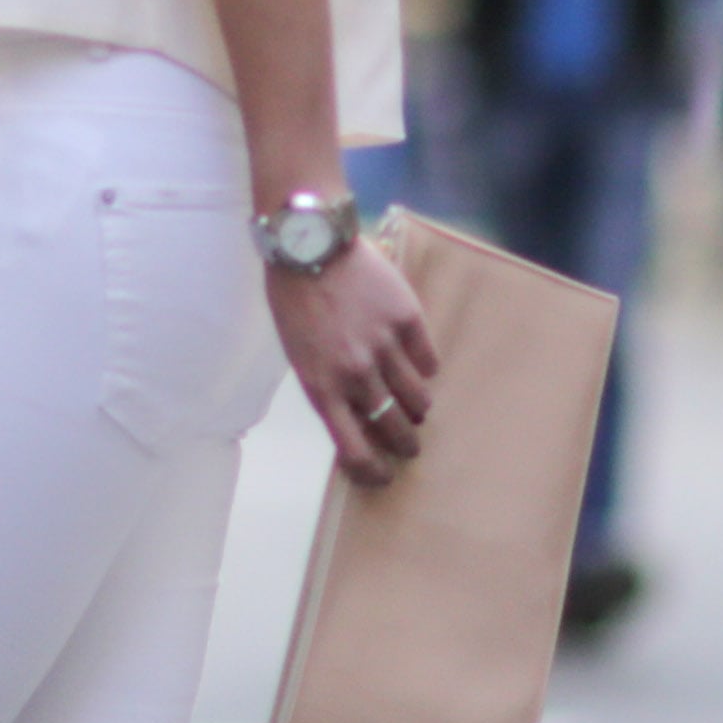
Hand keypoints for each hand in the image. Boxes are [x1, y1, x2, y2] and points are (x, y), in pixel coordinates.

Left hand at [270, 247, 439, 488]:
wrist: (309, 246)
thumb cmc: (294, 301)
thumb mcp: (298, 355)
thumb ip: (327, 388)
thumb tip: (355, 418)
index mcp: (322, 388)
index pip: (354, 450)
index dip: (373, 472)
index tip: (383, 476)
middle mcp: (356, 375)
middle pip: (394, 429)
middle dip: (405, 445)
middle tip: (409, 445)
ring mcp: (385, 347)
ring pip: (418, 399)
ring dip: (417, 408)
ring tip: (416, 405)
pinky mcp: (407, 320)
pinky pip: (428, 360)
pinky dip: (424, 366)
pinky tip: (416, 360)